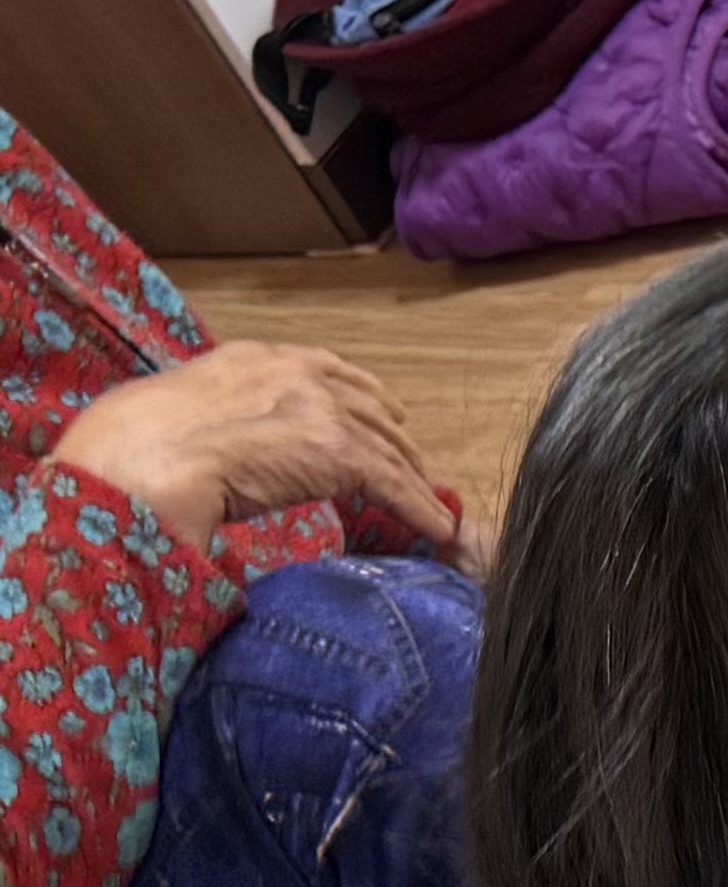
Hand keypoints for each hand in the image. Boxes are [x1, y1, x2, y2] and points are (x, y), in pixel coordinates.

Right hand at [45, 344, 460, 558]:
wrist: (141, 460)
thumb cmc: (133, 444)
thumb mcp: (178, 408)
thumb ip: (214, 414)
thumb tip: (211, 442)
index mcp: (258, 359)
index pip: (329, 372)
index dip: (361, 397)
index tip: (382, 413)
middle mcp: (300, 376)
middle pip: (369, 410)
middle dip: (393, 440)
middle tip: (413, 465)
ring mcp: (324, 412)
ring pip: (386, 448)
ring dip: (412, 479)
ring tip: (431, 502)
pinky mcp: (341, 454)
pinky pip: (393, 484)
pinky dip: (419, 507)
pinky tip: (436, 526)